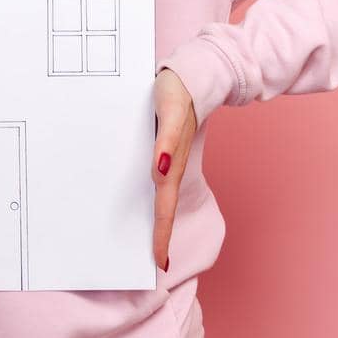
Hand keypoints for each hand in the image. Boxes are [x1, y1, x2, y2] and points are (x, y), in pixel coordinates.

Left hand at [151, 66, 198, 272]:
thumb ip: (166, 141)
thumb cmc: (178, 92)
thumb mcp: (171, 112)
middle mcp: (169, 166)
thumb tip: (160, 170)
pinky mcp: (163, 149)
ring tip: (146, 242)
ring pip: (160, 197)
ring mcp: (167, 159)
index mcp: (170, 164)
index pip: (163, 208)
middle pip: (162, 209)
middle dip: (158, 236)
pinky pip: (157, 180)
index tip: (159, 261)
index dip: (161, 235)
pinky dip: (153, 198)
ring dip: (155, 220)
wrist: (192, 75)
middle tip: (151, 262)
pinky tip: (146, 202)